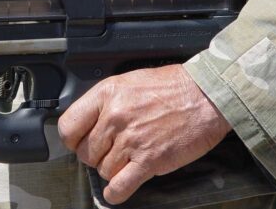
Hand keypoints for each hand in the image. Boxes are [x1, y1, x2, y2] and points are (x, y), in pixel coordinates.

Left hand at [58, 64, 230, 204]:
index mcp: (107, 95)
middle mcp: (115, 118)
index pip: (69, 126)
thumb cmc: (173, 86)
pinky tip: (118, 189)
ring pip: (102, 170)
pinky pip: (120, 187)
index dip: (73, 139)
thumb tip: (89, 123)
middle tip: (111, 150)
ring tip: (127, 160)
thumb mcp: (129, 82)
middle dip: (96, 155)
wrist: (207, 95)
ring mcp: (131, 140)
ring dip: (112, 170)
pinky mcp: (149, 161)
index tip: (80, 142)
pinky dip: (116, 193)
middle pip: (85, 153)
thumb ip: (106, 102)